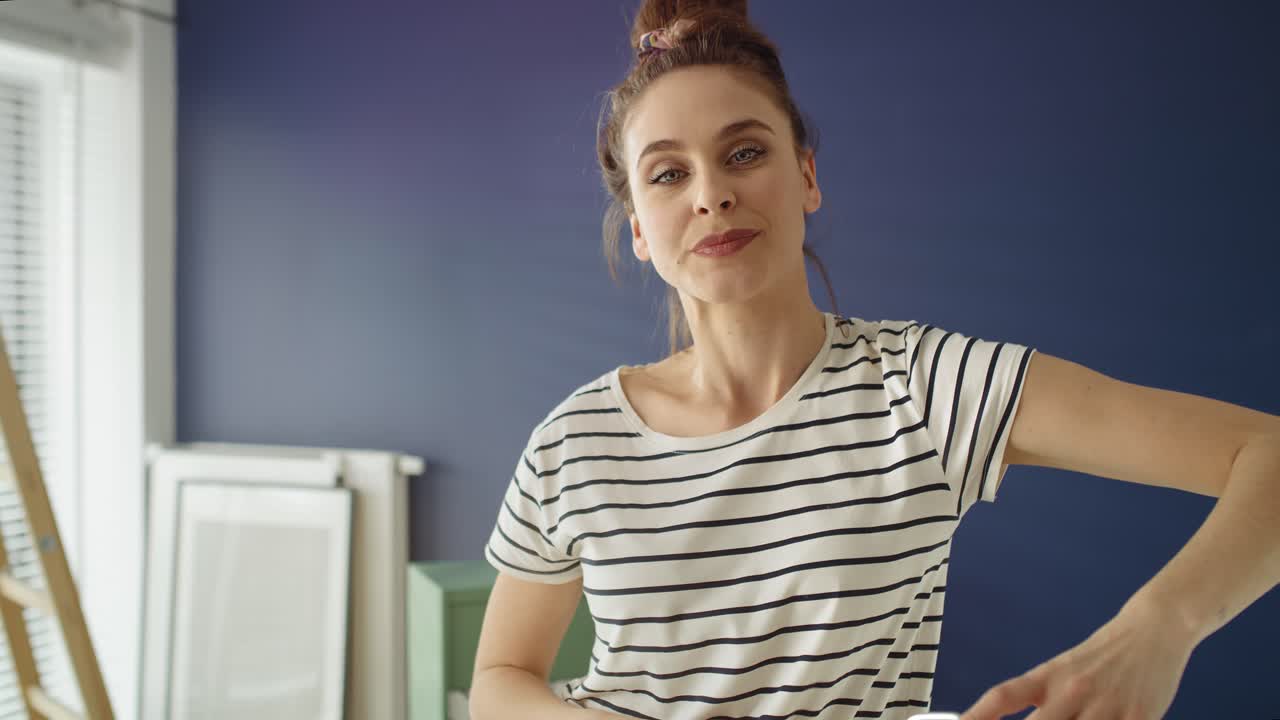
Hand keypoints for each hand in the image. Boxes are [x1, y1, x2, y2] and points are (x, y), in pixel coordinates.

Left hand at [959, 602, 1197, 718]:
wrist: (1151, 630)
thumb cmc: (1101, 657)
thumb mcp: (1061, 670)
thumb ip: (1036, 698)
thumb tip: (994, 719)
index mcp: (1049, 677)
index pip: (1004, 697)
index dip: (978, 715)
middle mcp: (1071, 691)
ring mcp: (1105, 706)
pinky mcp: (1139, 718)